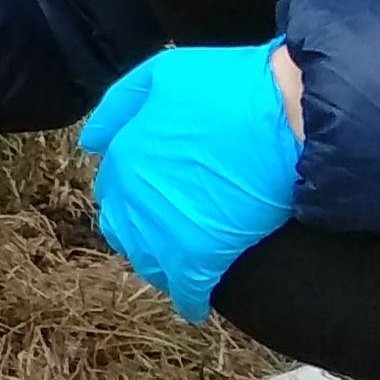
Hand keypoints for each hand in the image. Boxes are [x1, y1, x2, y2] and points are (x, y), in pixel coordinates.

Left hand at [76, 43, 302, 321]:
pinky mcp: (202, 258)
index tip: (155, 192)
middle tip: (168, 228)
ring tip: (181, 262)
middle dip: (139, 229)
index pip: (113, 186)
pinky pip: (186, 291)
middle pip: (123, 228)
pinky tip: (195, 306)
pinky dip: (189, 299)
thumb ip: (121, 105)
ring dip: (160, 262)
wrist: (289, 116)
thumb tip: (90, 141)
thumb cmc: (230, 87)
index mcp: (124, 155)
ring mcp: (165, 231)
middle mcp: (134, 198)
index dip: (134, 190)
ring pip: (148, 262)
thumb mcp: (162, 74)